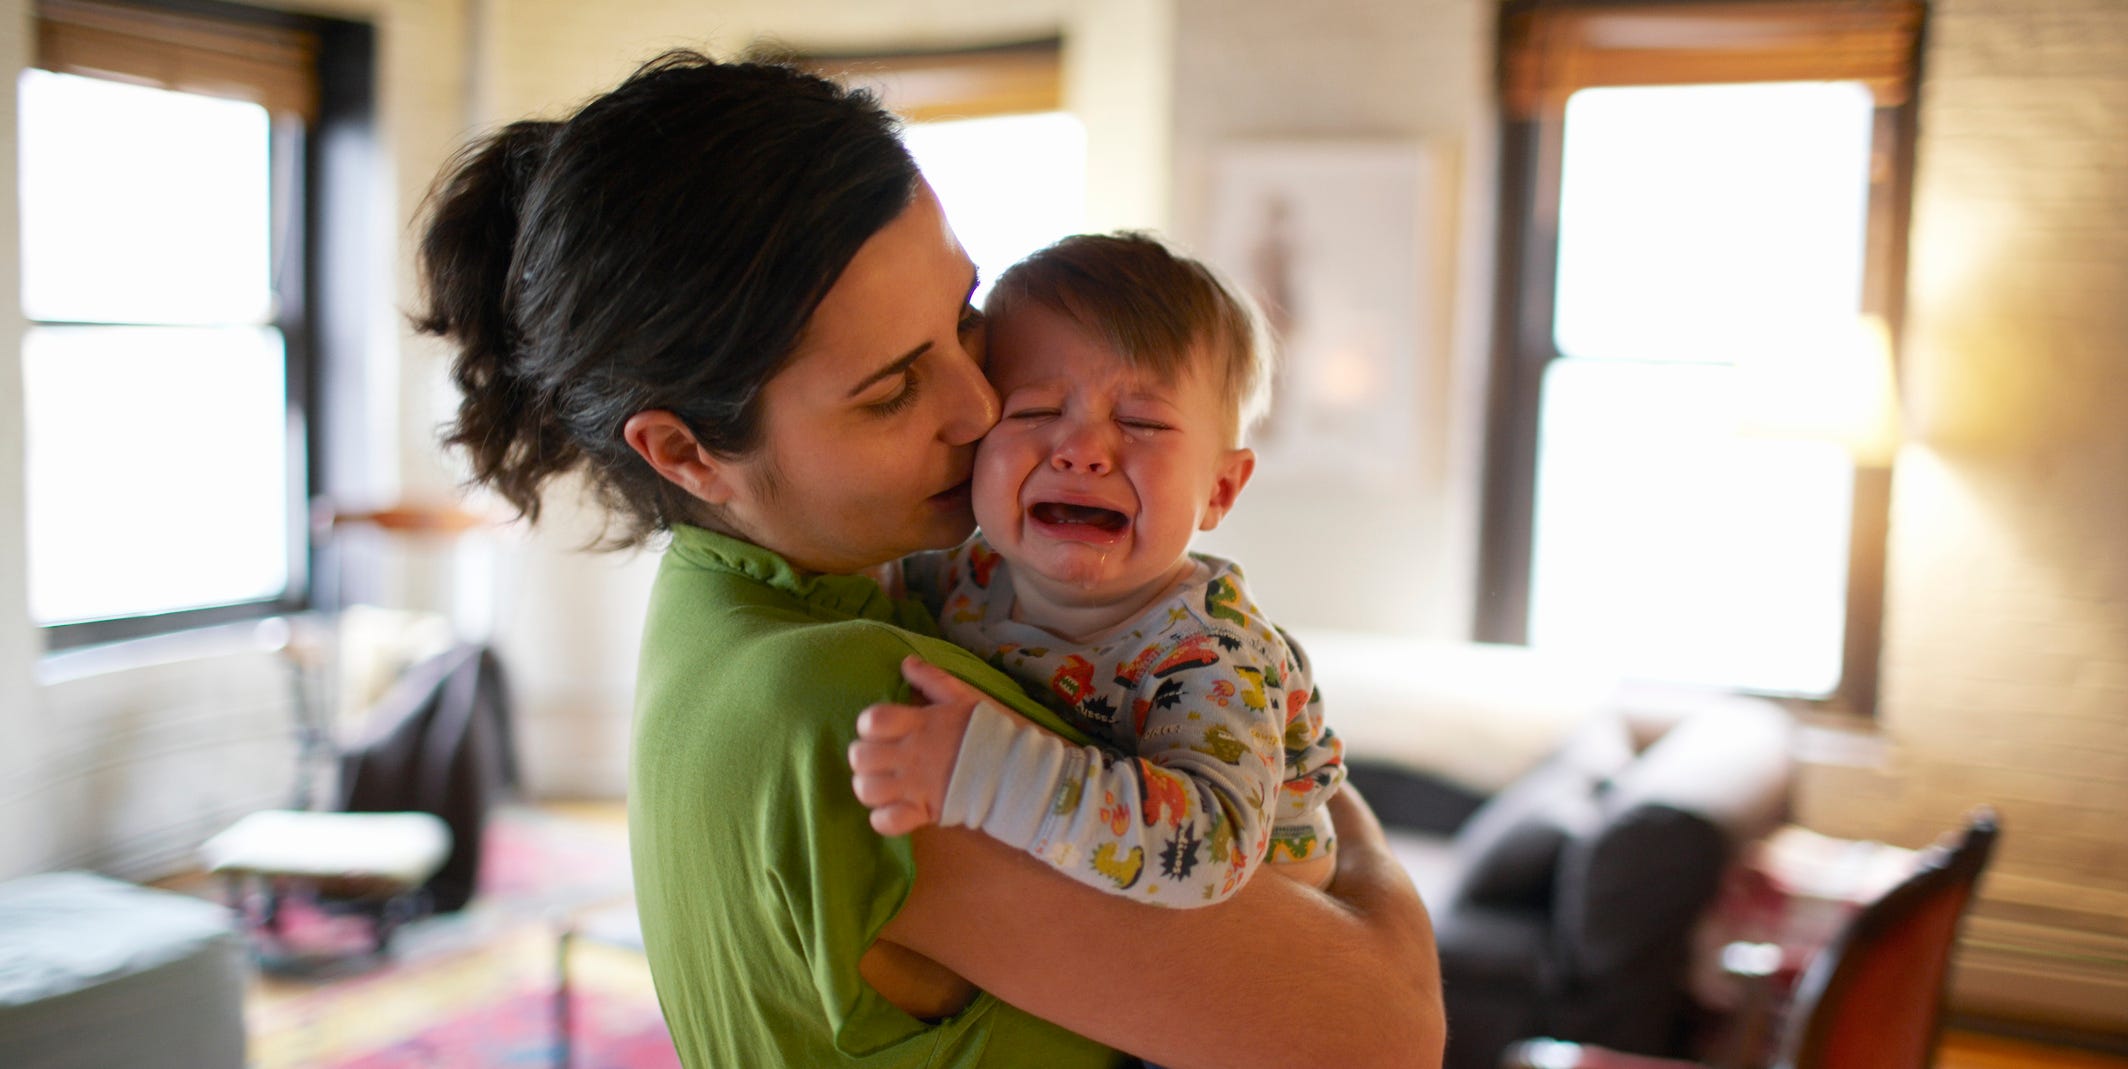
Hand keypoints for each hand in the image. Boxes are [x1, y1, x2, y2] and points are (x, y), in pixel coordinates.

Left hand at [849, 655, 984, 835]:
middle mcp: (911, 755)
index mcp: (919, 724)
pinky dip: (883, 818)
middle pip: (861, 757)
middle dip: (863, 757)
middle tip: (878, 759)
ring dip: (869, 787)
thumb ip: (931, 679)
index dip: (868, 725)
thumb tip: (906, 662)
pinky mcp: (923, 812)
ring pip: (866, 790)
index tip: (880, 730)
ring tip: (882, 784)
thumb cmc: (985, 732)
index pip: (872, 720)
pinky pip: (886, 821)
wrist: (1013, 770)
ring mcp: (915, 786)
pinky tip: (893, 808)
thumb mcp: (960, 698)